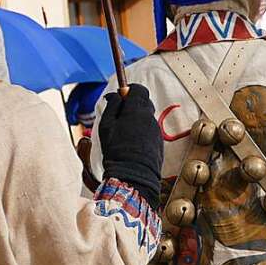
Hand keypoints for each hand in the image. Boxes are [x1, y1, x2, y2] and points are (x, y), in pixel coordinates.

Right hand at [97, 83, 161, 208]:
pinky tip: (131, 143)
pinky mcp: (158, 141)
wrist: (133, 174)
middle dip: (132, 104)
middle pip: (144, 102)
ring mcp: (156, 129)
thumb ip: (112, 106)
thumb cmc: (116, 149)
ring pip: (146, 117)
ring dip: (136, 119)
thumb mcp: (106, 126)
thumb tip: (114, 95)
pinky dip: (141, 131)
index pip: (139, 89)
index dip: (129, 89)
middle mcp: (149, 117)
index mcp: (137, 109)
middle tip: (118, 114)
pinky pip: (149, 129)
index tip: (121, 94)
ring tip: (122, 133)